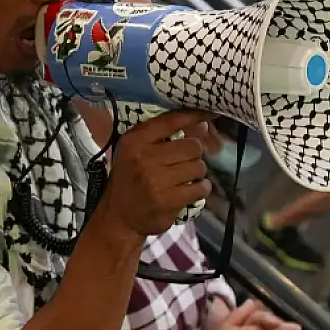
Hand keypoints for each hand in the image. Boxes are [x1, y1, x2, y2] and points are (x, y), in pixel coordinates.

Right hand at [100, 109, 212, 236]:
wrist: (119, 216)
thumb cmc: (132, 178)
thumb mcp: (138, 151)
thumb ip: (166, 135)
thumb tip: (204, 124)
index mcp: (135, 140)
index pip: (171, 121)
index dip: (194, 115)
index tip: (211, 113)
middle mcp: (144, 157)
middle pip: (193, 146)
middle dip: (194, 155)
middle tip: (184, 163)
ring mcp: (156, 180)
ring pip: (199, 167)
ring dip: (197, 173)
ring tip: (185, 178)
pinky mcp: (167, 200)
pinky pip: (200, 188)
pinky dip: (201, 189)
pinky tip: (192, 190)